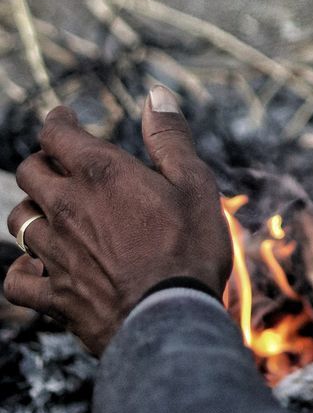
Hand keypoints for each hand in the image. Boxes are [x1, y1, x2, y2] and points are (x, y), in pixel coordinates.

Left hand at [3, 88, 231, 354]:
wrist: (173, 318)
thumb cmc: (191, 248)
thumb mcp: (194, 183)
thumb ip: (169, 137)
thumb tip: (155, 95)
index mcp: (101, 174)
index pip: (57, 133)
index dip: (58, 121)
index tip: (64, 119)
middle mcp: (67, 207)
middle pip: (29, 172)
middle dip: (42, 162)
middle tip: (59, 165)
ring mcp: (55, 253)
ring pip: (19, 221)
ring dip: (31, 210)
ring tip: (49, 212)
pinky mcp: (54, 295)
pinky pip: (16, 281)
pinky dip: (22, 272)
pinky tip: (35, 268)